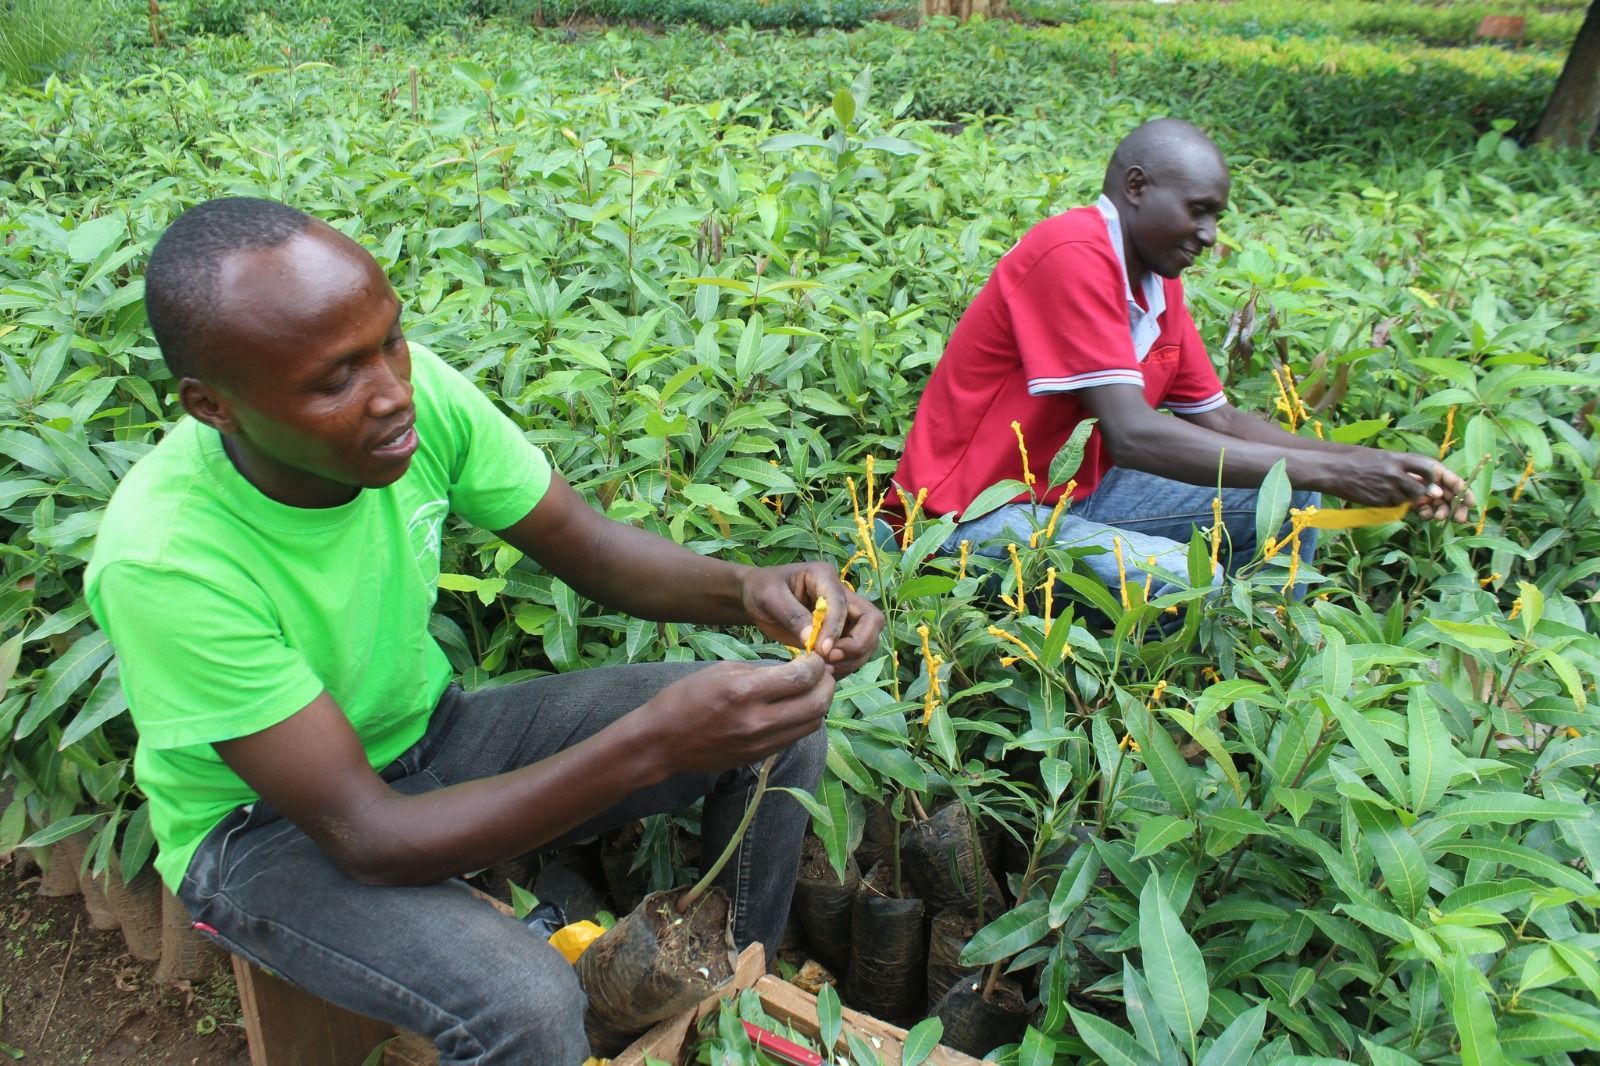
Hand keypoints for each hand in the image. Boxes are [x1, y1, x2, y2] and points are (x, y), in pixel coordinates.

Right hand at [639, 656, 833, 775]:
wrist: (662, 741)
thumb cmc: (685, 698)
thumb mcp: (722, 671)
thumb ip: (761, 670)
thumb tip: (795, 668)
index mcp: (744, 692)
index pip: (801, 678)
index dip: (816, 664)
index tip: (814, 656)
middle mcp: (757, 721)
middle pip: (816, 704)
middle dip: (826, 683)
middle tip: (822, 671)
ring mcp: (761, 743)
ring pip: (812, 723)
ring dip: (820, 702)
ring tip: (813, 688)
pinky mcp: (760, 756)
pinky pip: (796, 736)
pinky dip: (804, 719)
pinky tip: (796, 706)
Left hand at [739, 561, 885, 677]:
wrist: (755, 598)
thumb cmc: (761, 590)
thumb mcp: (770, 598)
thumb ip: (792, 616)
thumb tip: (812, 640)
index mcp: (824, 577)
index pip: (842, 603)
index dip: (836, 627)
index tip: (822, 651)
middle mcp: (841, 594)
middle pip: (871, 620)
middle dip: (858, 644)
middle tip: (830, 660)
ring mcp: (844, 615)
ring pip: (868, 638)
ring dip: (853, 658)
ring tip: (825, 670)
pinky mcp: (839, 633)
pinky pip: (855, 651)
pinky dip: (846, 665)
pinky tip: (825, 673)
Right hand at [1330, 451, 1473, 521]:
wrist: (1333, 468)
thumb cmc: (1362, 461)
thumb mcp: (1388, 459)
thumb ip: (1411, 473)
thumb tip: (1436, 492)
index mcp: (1401, 457)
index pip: (1434, 470)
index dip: (1452, 483)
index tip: (1463, 495)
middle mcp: (1396, 471)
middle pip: (1425, 489)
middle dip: (1430, 498)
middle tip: (1433, 503)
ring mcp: (1386, 486)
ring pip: (1410, 499)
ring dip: (1409, 499)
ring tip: (1392, 490)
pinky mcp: (1378, 499)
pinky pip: (1395, 505)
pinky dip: (1393, 502)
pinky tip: (1380, 494)